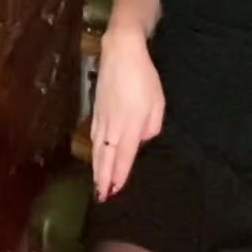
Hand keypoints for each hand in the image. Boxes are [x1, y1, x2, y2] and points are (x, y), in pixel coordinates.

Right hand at [90, 24, 163, 201]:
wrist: (121, 53)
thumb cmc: (144, 78)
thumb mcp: (157, 104)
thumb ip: (151, 128)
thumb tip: (140, 141)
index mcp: (129, 126)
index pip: (123, 158)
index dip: (118, 177)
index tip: (114, 193)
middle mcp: (112, 127)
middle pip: (106, 158)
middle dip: (103, 179)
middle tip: (101, 198)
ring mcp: (101, 118)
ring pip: (98, 149)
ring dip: (96, 169)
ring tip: (96, 185)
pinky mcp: (96, 110)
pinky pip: (94, 137)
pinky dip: (94, 152)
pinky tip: (95, 157)